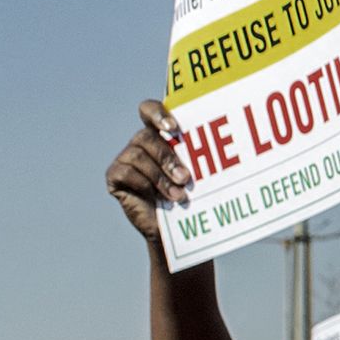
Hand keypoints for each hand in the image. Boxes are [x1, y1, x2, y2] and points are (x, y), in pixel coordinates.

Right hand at [105, 100, 189, 243]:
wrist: (175, 229)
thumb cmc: (191, 196)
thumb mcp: (200, 174)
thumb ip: (203, 155)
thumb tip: (225, 144)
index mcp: (160, 134)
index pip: (149, 110)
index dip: (157, 113)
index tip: (173, 128)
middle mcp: (141, 143)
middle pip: (146, 136)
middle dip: (167, 157)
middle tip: (185, 177)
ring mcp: (125, 158)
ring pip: (137, 155)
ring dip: (160, 176)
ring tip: (178, 195)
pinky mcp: (115, 176)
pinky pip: (125, 172)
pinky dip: (144, 183)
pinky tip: (155, 196)